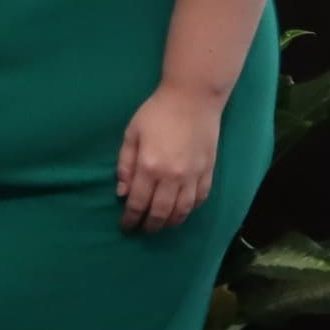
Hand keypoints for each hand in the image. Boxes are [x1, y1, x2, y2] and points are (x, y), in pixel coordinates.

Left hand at [116, 84, 221, 232]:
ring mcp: (193, 175)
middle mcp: (172, 176)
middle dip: (149, 225)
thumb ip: (125, 164)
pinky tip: (182, 212)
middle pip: (160, 212)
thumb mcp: (132, 134)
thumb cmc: (157, 113)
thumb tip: (122, 192)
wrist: (192, 99)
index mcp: (149, 166)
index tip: (126, 226)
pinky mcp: (208, 172)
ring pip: (182, 211)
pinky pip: (200, 199)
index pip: (138, 203)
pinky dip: (190, 210)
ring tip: (160, 225)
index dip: (130, 218)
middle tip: (142, 230)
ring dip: (170, 222)